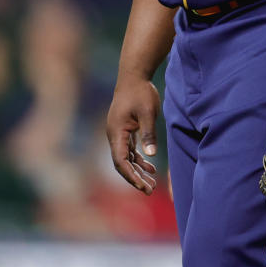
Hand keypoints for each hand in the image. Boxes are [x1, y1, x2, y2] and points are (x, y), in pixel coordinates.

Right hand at [105, 74, 161, 193]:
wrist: (134, 75)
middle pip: (122, 163)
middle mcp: (114, 135)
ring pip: (126, 158)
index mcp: (116, 132)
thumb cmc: (141, 92)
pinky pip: (130, 150)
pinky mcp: (125, 130)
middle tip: (149, 191)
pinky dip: (139, 159)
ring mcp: (118, 133)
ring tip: (152, 183)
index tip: (142, 186)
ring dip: (137, 171)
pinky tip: (151, 167)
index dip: (130, 175)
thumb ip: (148, 134)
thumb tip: (151, 155)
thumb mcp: (148, 112)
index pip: (120, 161)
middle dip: (134, 178)